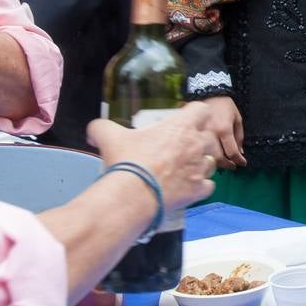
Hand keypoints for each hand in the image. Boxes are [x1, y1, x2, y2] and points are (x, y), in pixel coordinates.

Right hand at [86, 102, 218, 212]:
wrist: (132, 196)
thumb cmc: (127, 163)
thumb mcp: (110, 137)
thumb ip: (101, 128)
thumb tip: (93, 130)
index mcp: (181, 127)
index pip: (201, 110)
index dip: (195, 114)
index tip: (185, 121)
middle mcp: (196, 144)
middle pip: (209, 136)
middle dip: (199, 141)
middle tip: (182, 148)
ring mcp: (200, 168)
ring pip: (211, 161)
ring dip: (201, 164)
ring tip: (184, 169)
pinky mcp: (199, 189)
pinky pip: (208, 186)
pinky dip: (200, 187)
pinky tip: (187, 188)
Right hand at [203, 95, 245, 168]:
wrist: (207, 94)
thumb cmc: (224, 105)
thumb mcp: (237, 119)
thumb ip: (239, 136)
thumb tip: (240, 153)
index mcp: (224, 130)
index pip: (231, 152)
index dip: (238, 160)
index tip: (242, 163)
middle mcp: (211, 134)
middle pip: (218, 157)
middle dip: (227, 164)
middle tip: (233, 165)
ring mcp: (200, 135)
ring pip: (207, 156)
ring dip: (217, 162)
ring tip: (224, 162)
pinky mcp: (193, 134)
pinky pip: (200, 149)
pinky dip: (207, 155)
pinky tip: (212, 155)